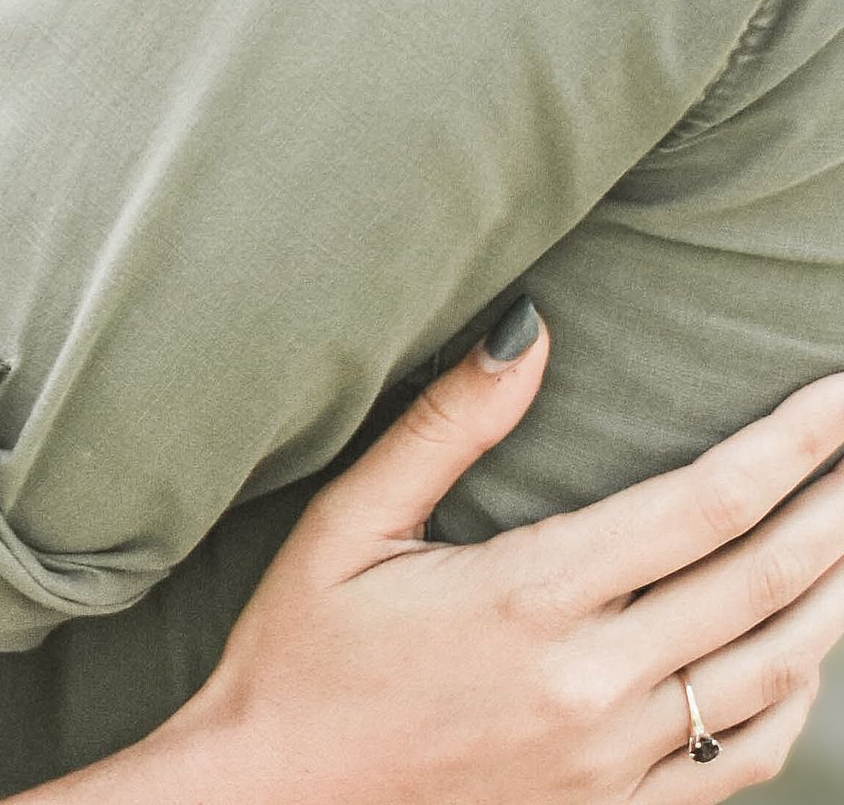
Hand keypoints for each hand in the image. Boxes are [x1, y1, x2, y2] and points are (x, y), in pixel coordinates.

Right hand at [142, 323, 843, 803]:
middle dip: (836, 505)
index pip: (704, 505)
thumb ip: (444, 424)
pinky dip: (793, 697)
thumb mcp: (349, 523)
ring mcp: (610, 764)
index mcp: (530, 597)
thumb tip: (529, 330)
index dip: (788, 445)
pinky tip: (805, 649)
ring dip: (833, 594)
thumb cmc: (301, 654)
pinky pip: (739, 759)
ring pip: (771, 673)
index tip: (836, 396)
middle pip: (760, 582)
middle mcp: (590, 684)